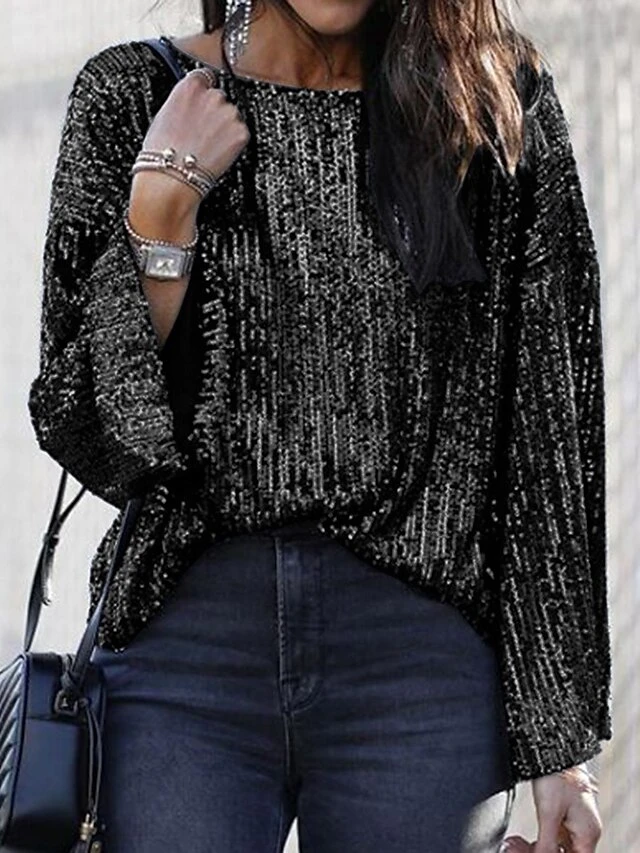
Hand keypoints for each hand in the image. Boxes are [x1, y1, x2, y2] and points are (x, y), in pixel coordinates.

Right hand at [129, 65, 250, 233]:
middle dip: (215, 113)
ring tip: (208, 147)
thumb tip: (191, 105)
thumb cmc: (162, 150)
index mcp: (191, 87)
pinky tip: (217, 153)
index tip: (203, 104)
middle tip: (203, 134)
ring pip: (232, 116)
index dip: (205, 91)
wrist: (173, 175)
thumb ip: (184, 102)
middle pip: (220, 98)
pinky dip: (234, 144)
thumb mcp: (164, 115)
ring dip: (225, 128)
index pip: (205, 77)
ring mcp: (229, 113)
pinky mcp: (241, 132)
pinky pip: (241, 134)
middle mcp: (212, 95)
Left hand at [501, 763, 602, 852]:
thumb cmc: (557, 775)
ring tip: (518, 846)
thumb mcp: (549, 814)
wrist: (555, 748)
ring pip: (560, 847)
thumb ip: (547, 842)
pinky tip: (524, 841)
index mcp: (588, 833)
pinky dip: (542, 839)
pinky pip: (555, 835)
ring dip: (540, 849)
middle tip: (520, 849)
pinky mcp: (565, 813)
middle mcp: (585, 830)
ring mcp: (575, 821)